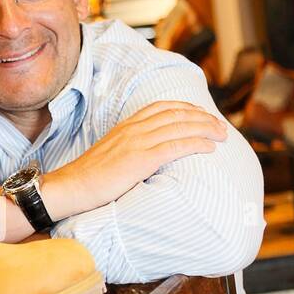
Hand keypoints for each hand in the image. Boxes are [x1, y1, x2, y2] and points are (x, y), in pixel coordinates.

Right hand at [44, 101, 228, 218]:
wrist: (71, 186)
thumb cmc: (89, 178)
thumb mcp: (110, 155)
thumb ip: (129, 149)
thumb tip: (146, 156)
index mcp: (126, 126)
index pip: (162, 107)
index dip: (186, 108)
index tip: (202, 114)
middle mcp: (133, 129)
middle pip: (176, 114)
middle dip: (202, 117)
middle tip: (221, 125)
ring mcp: (137, 142)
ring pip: (180, 127)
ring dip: (206, 128)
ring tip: (222, 134)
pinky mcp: (141, 159)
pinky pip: (176, 146)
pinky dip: (196, 143)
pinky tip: (210, 147)